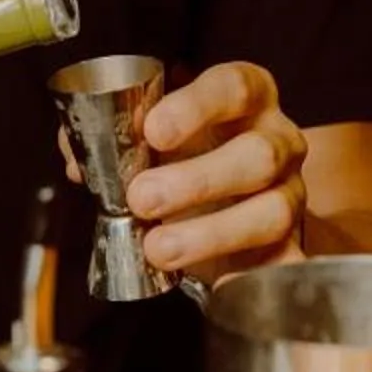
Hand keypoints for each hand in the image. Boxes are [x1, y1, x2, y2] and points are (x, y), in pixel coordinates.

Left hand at [127, 61, 306, 280]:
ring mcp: (289, 192)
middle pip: (258, 155)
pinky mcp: (291, 241)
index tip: (152, 130)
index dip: (195, 106)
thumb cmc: (188, 152)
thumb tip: (79, 160)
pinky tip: (220, 284)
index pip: (233, 87)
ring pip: (272, 211)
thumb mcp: (155, 135)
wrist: (228, 195)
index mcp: (247, 97)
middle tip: (142, 198)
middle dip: (198, 180)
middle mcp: (278, 139)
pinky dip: (255, 277)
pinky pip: (286, 262)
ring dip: (211, 233)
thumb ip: (116, 138)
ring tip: (158, 247)